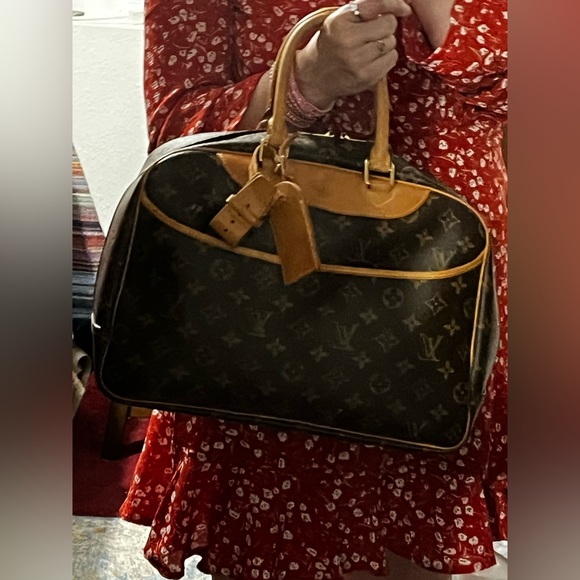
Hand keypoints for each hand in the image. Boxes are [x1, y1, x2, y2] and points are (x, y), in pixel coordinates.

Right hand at [294, 0, 412, 109]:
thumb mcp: (342, 17)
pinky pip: (391, 60)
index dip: (393, 5)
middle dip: (385, 26)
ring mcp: (358, 63)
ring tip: (368, 47)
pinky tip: (372, 59)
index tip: (403, 8)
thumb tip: (403, 8)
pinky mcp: (367, 78)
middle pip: (389, 25)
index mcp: (340, 24)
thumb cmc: (334, 40)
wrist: (317, 75)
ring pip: (391, 43)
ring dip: (385, 43)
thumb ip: (368, 5)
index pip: (378, 5)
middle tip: (372, 32)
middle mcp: (348, 43)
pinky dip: (386, 57)